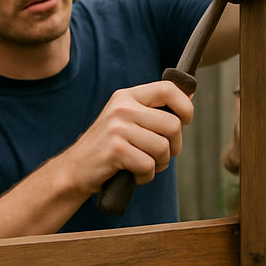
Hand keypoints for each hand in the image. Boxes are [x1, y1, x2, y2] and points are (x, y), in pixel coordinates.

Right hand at [71, 80, 194, 195]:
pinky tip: (132, 173)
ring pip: (163, 148)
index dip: (185, 106)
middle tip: (159, 155)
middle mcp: (122, 108)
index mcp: (126, 96)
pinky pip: (148, 165)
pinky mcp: (115, 150)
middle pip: (172, 125)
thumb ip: (154, 109)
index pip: (167, 89)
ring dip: (159, 164)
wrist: (75, 168)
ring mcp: (117, 128)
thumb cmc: (107, 146)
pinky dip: (145, 176)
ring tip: (143, 165)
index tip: (185, 121)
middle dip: (173, 147)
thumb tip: (190, 93)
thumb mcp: (127, 120)